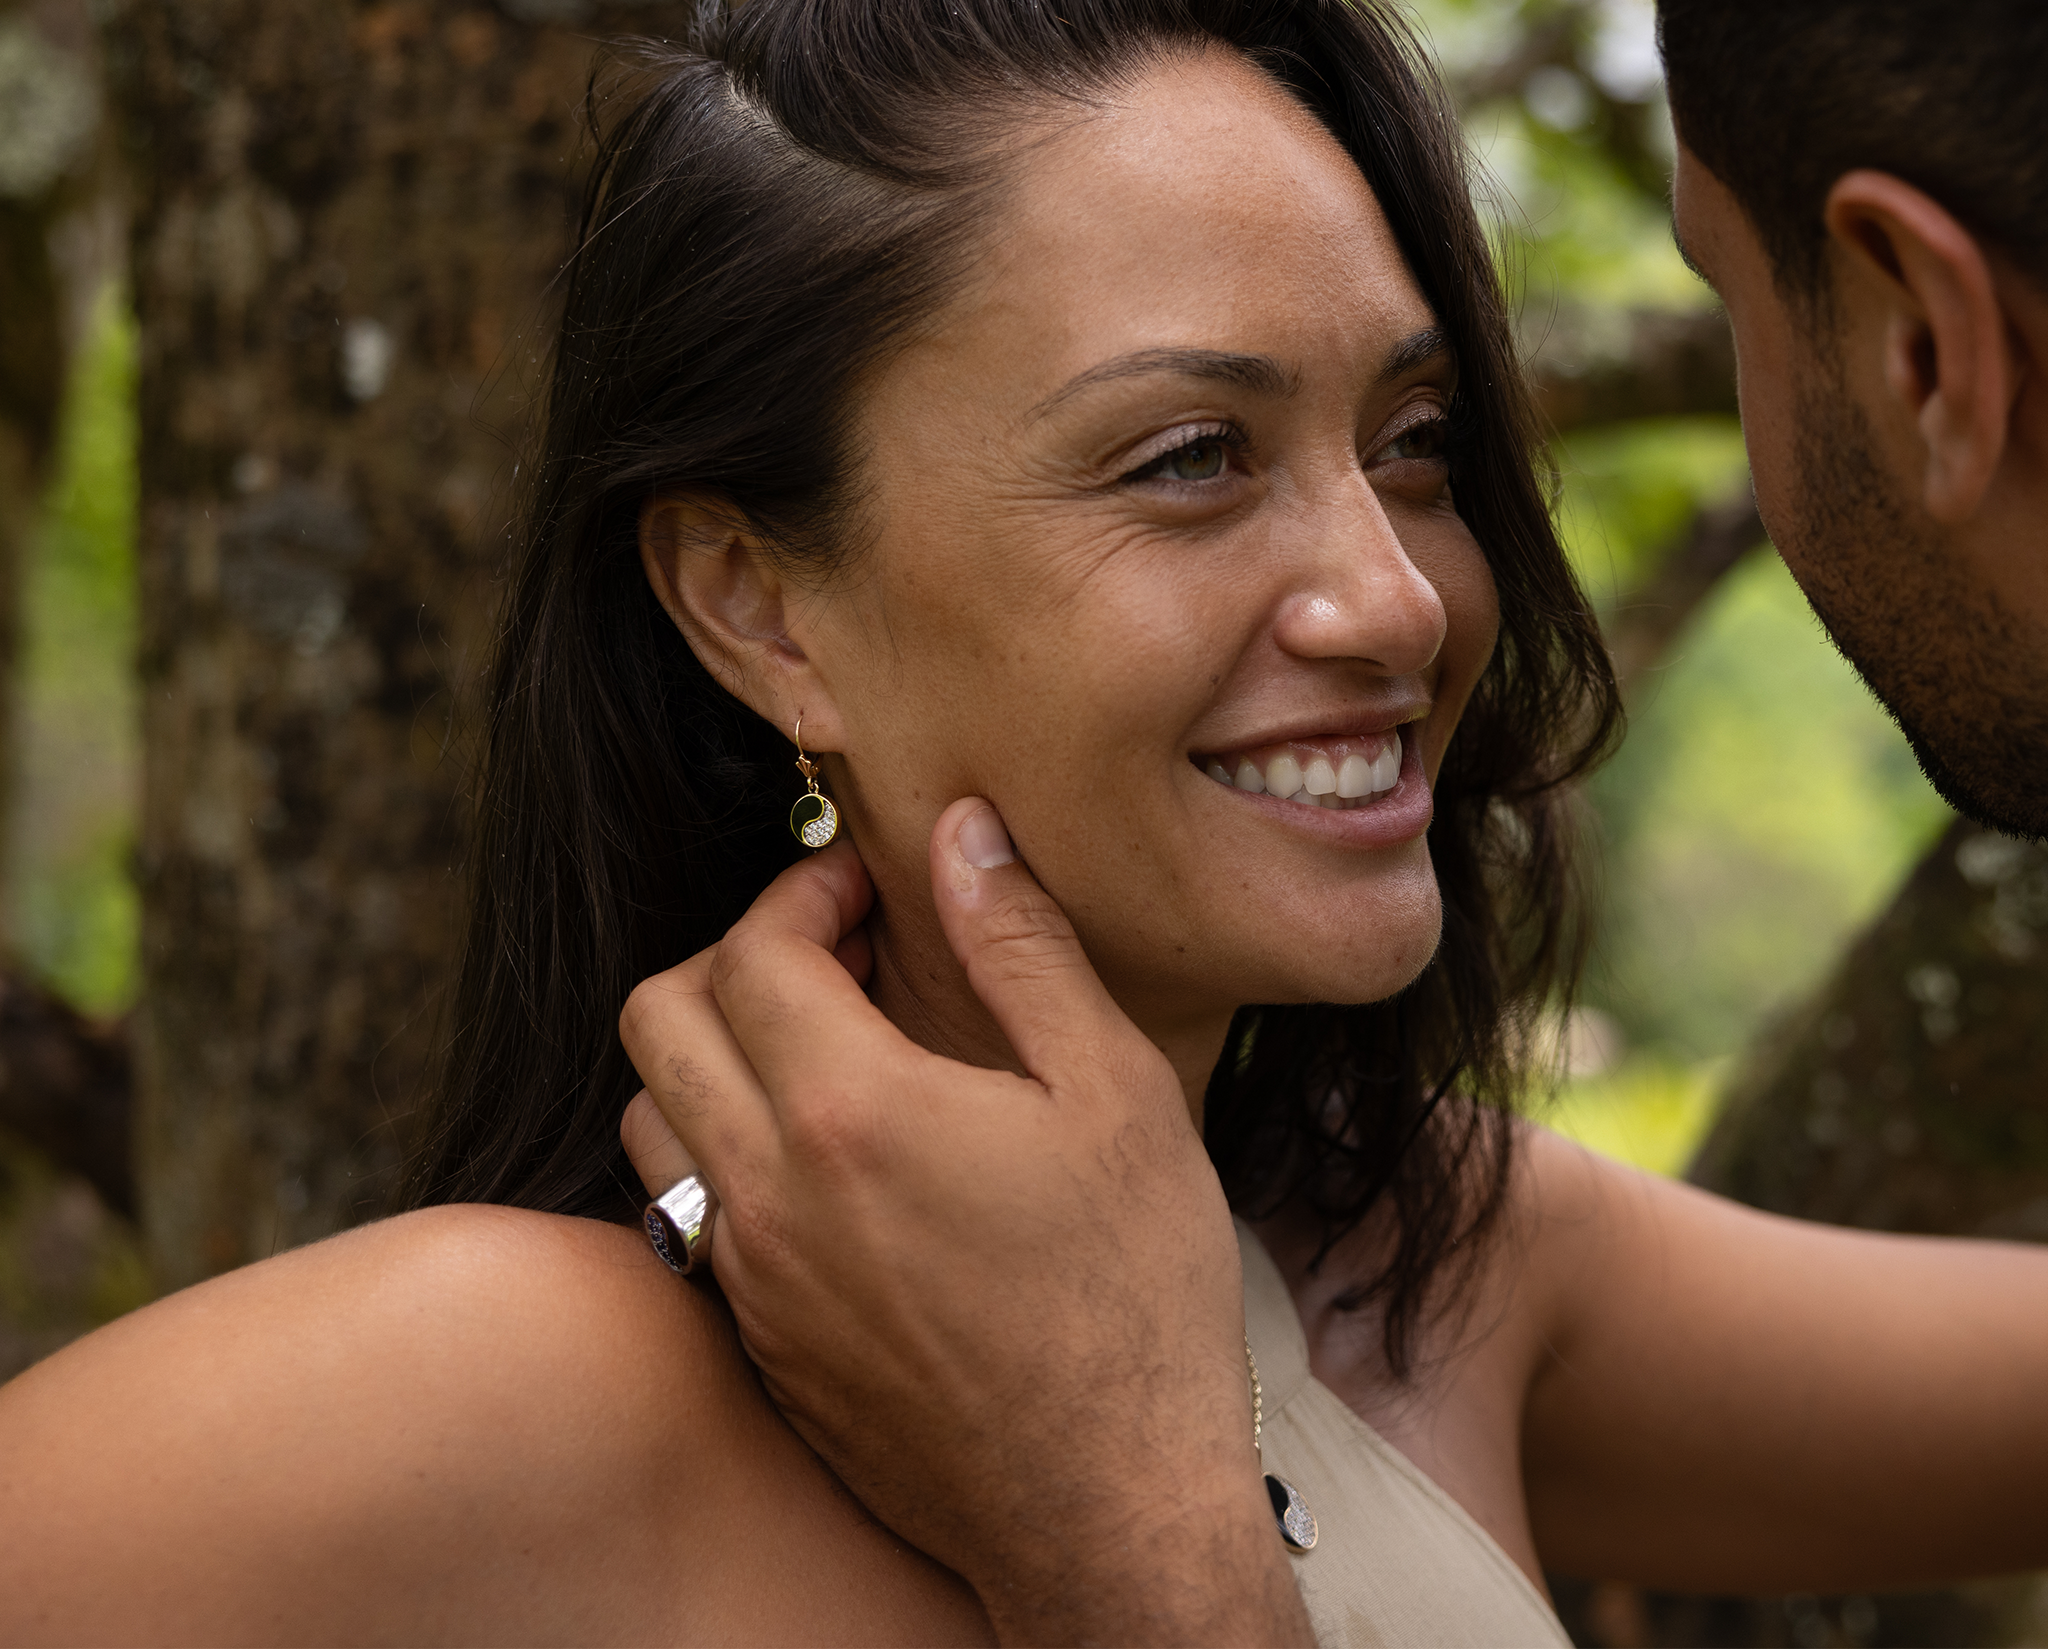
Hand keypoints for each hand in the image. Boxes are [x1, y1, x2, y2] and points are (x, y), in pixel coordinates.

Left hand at [619, 798, 1313, 1647]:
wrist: (1108, 1509)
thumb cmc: (1129, 1299)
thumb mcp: (1110, 1091)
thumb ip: (1021, 945)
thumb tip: (964, 833)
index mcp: (851, 1113)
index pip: (755, 948)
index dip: (805, 889)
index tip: (868, 888)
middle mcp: (769, 1193)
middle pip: (660, 1017)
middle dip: (735, 955)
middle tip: (837, 956)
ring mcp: (752, 1278)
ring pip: (651, 1118)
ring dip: (713, 1054)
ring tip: (825, 1050)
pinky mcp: (762, 1343)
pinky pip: (688, 1213)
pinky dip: (726, 1150)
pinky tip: (832, 1160)